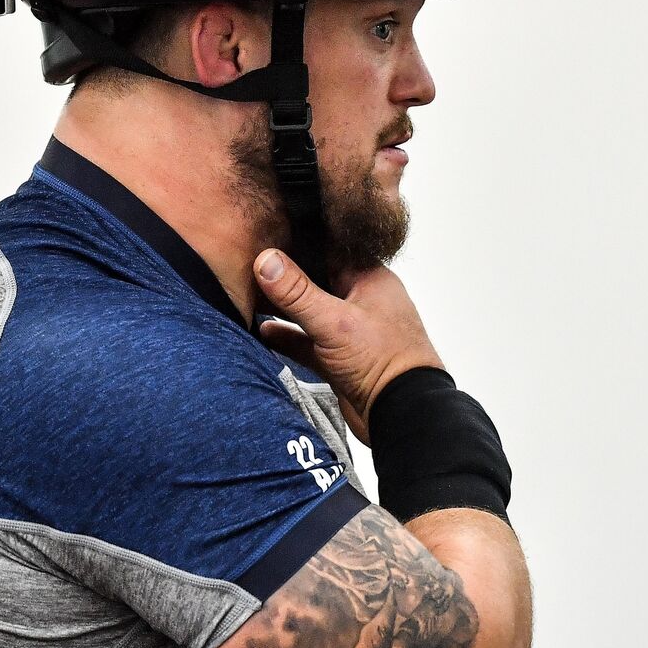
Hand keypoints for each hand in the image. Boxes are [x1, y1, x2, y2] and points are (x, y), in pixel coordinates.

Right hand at [253, 249, 445, 445]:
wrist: (400, 415)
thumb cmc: (383, 359)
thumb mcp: (333, 321)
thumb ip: (297, 291)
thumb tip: (265, 259)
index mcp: (369, 279)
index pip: (331, 249)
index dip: (300, 240)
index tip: (267, 232)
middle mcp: (360, 301)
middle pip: (316, 279)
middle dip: (285, 275)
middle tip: (248, 260)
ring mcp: (349, 332)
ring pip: (309, 312)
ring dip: (282, 308)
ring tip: (246, 293)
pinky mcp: (338, 359)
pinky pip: (306, 342)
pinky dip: (286, 337)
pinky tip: (260, 330)